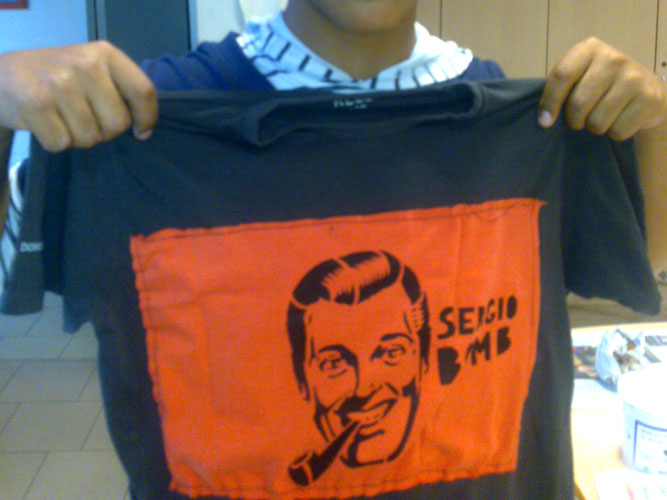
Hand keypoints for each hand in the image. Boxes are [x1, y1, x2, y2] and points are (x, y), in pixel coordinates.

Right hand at [0, 41, 156, 151]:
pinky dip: (55, 142)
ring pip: (90, 138)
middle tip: (85, 119)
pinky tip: (45, 123)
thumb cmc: (58, 78)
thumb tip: (145, 130)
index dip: (147, 119)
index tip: (141, 132)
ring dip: (77, 137)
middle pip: (118, 123)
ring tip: (62, 118)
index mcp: (105, 54)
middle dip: (105, 131)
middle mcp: (85, 64)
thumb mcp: (92, 69)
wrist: (2, 76)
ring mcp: (59, 83)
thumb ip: (121, 89)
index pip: (143, 91)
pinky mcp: (36, 104)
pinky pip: (62, 144)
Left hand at [538, 37, 666, 140]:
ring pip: (597, 122)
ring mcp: (634, 78)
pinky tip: (620, 119)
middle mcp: (613, 59)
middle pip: (578, 104)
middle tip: (580, 119)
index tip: (544, 122)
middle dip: (574, 120)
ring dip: (594, 128)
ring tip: (601, 116)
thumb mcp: (580, 76)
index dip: (549, 103)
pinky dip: (615, 133)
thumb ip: (560, 89)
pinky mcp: (649, 98)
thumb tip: (543, 120)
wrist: (646, 87)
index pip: (561, 76)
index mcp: (589, 49)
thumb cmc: (601, 84)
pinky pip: (618, 131)